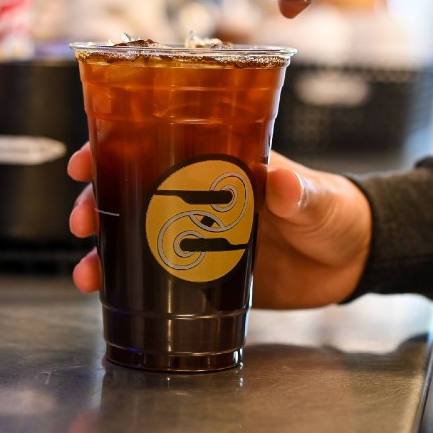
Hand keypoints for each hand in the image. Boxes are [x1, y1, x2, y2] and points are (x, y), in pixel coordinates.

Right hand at [67, 143, 371, 309]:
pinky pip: (155, 272)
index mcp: (219, 161)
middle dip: (95, 200)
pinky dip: (127, 280)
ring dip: (103, 247)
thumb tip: (280, 179)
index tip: (86, 157)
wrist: (352, 262)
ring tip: (85, 271)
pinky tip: (105, 291)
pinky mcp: (203, 270)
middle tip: (79, 218)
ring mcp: (196, 232)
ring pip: (134, 232)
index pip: (157, 141)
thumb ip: (299, 189)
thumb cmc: (337, 212)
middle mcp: (198, 193)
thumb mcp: (320, 197)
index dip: (114, 145)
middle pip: (131, 187)